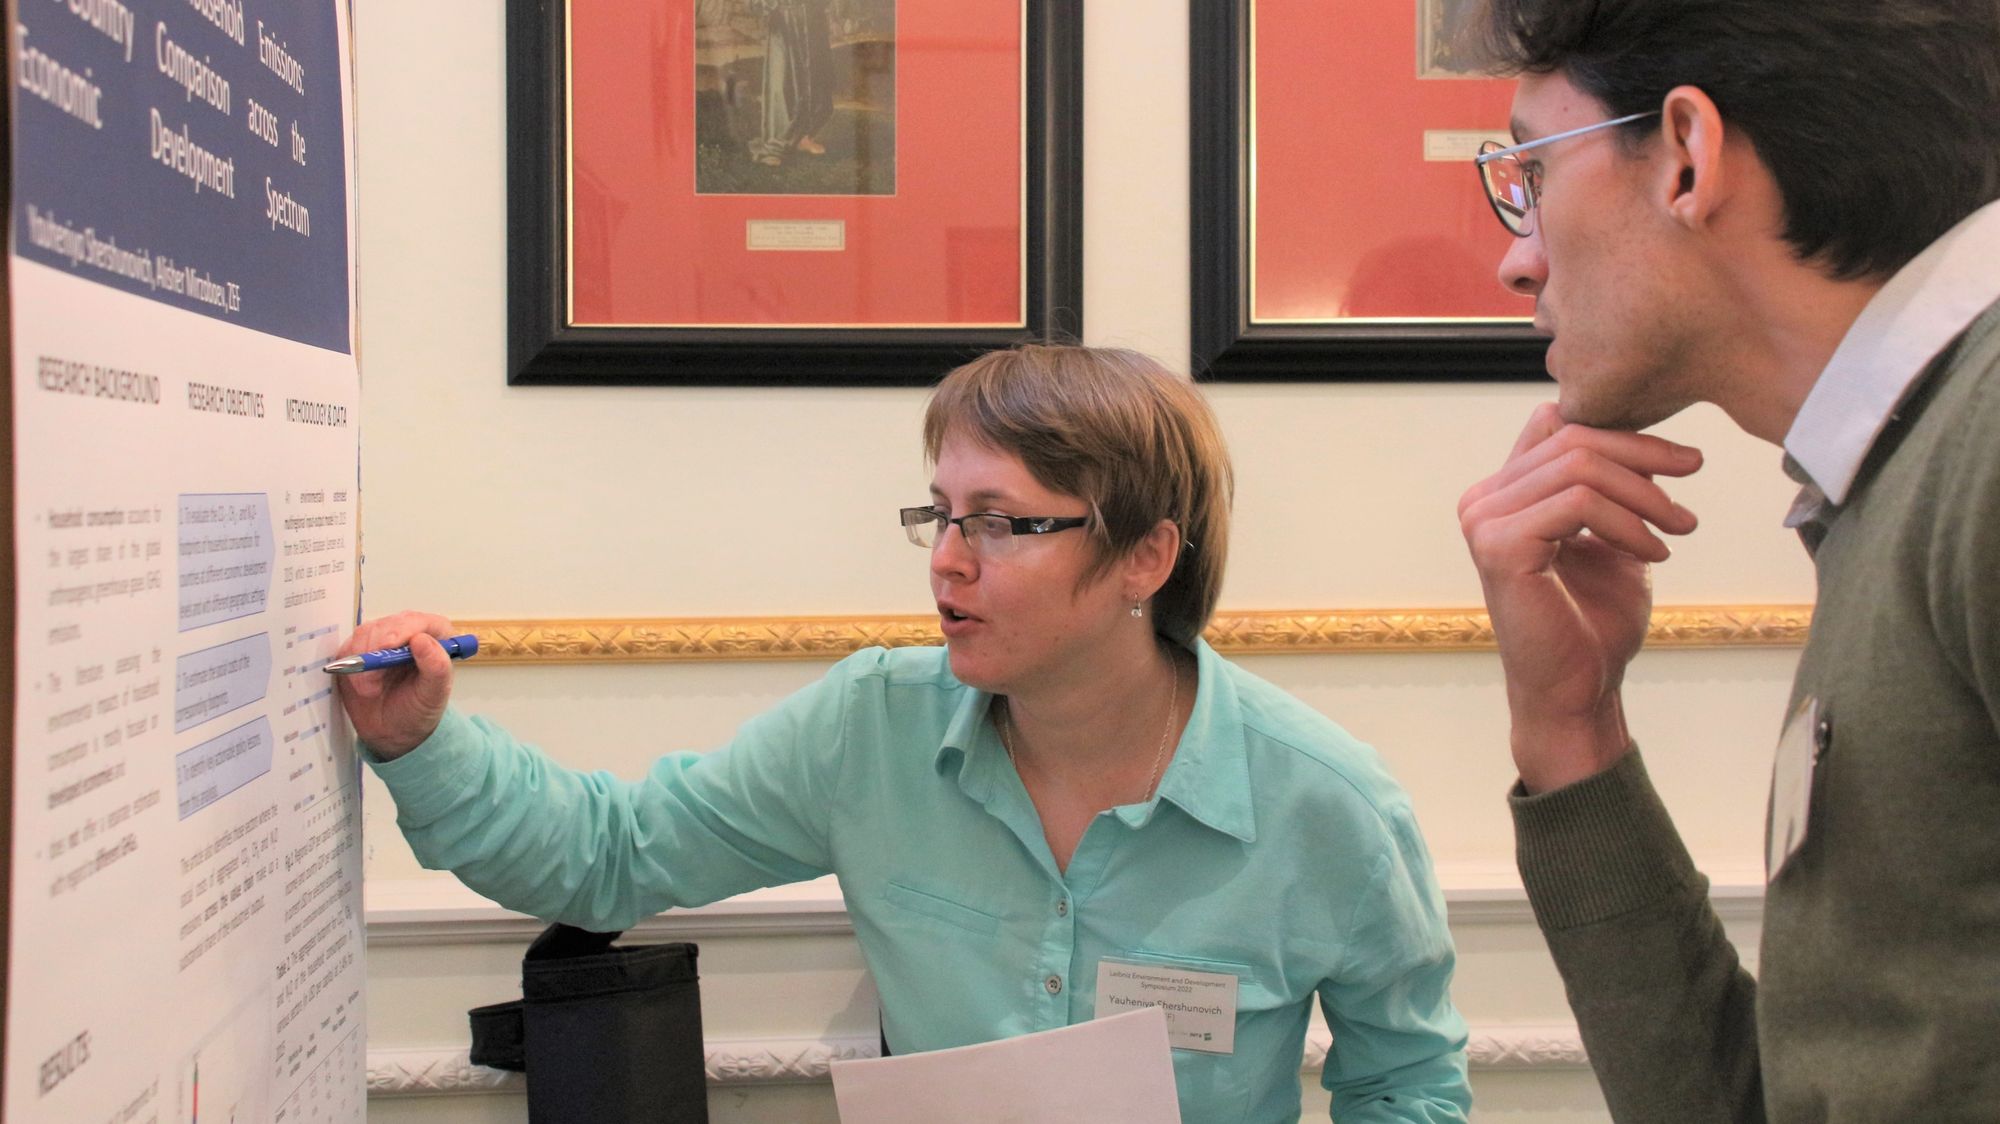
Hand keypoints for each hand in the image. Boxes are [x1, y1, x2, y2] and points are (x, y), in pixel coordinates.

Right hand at [332, 611, 457, 759]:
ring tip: (371, 690)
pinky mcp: (359, 649)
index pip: (421, 622)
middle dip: (377, 650)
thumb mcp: (434, 694)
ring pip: (366, 633)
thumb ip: (436, 667)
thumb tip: (422, 639)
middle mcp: (409, 633)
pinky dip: (349, 665)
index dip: (403, 629)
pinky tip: (361, 685)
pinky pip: (348, 647)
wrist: (393, 731)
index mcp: (436, 637)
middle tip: (373, 682)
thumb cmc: (419, 710)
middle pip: (389, 624)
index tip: (388, 645)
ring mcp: (382, 639)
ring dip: (363, 662)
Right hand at [1458, 404, 1702, 792]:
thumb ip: (1609, 485)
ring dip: (1644, 494)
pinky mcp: (1500, 547)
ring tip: (1679, 528)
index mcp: (1502, 493)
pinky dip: (1627, 524)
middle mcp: (1482, 501)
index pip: (1560, 426)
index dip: (1624, 432)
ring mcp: (1484, 522)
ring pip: (1579, 467)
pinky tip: (1654, 553)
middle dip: (1645, 456)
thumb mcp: (1610, 535)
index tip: (1683, 461)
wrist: (1579, 690)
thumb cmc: (1593, 622)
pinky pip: (1577, 503)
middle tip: (1693, 481)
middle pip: (1573, 439)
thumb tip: (1636, 428)